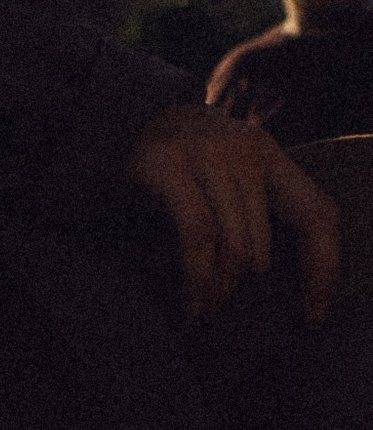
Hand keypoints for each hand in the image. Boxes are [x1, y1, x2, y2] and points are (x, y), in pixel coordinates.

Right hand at [126, 100, 340, 325]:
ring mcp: (205, 151)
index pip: (318, 214)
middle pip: (261, 243)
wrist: (106, 115)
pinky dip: (196, 274)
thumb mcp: (221, 174)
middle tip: (221, 309)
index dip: (323, 269)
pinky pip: (197, 233)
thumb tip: (281, 283)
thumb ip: (252, 209)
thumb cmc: (173, 163)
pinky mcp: (167, 162)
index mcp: (266, 152)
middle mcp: (242, 147)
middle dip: (240, 288)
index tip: (313, 315)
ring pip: (232, 243)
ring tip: (201, 307)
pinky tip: (190, 299)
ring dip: (217, 288)